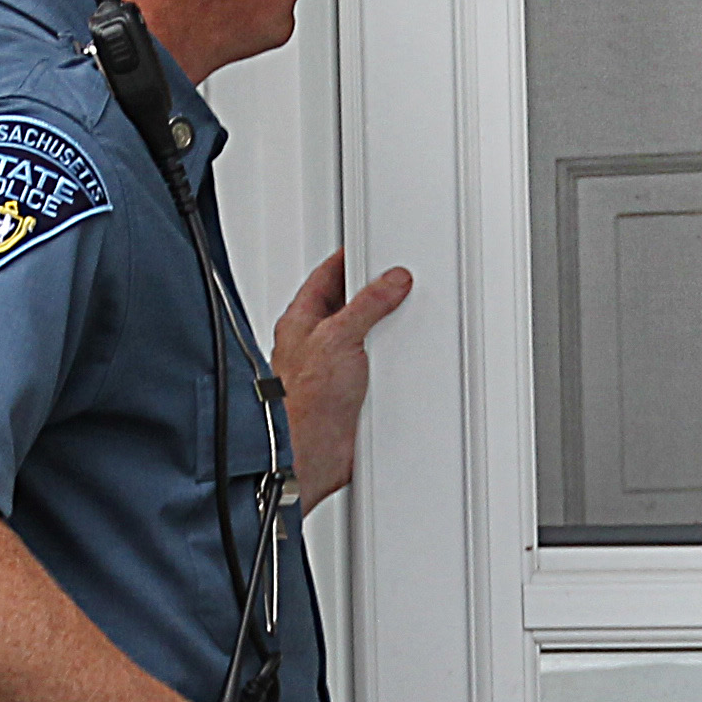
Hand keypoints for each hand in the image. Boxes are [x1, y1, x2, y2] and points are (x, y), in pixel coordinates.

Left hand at [271, 251, 411, 508]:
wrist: (311, 454)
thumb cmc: (305, 402)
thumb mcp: (339, 337)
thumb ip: (367, 305)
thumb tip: (390, 282)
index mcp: (301, 321)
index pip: (326, 277)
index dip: (349, 259)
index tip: (369, 248)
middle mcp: (314, 344)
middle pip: (346, 305)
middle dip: (370, 293)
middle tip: (394, 279)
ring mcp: (332, 369)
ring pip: (361, 337)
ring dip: (381, 330)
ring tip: (400, 314)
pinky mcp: (350, 395)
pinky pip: (373, 368)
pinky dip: (389, 362)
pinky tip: (399, 358)